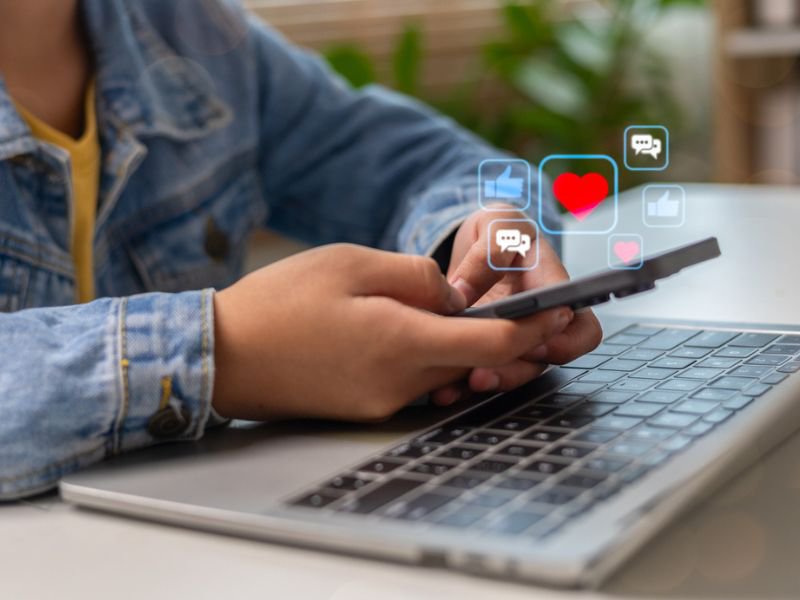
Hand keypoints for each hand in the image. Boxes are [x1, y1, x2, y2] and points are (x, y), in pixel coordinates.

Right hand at [212, 244, 573, 421]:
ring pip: (441, 368)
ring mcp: (383, 404)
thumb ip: (416, 277)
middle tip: (483, 294)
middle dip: (488, 331)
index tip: (561, 311)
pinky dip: (416, 354)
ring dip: (446, 340)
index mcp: (403, 342)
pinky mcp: (366, 410)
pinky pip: (411, 380)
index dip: (535, 329)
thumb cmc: (280, 303)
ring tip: (408, 303)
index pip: (495, 345)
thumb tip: (453, 296)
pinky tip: (382, 326)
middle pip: (471, 359)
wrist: (223, 357)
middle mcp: (401, 384)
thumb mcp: (351, 263)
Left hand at [432, 205, 602, 404]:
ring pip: (511, 373)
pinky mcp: (485, 350)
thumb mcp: (499, 224)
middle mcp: (538, 323)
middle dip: (514, 371)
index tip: (536, 343)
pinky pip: (481, 373)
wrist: (473, 247)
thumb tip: (462, 291)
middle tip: (483, 372)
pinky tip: (442, 389)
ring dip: (486, 381)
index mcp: (554, 291)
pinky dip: (461, 385)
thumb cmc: (500, 234)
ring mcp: (513, 340)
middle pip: (543, 362)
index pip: (580, 327)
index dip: (564, 343)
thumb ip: (489, 250)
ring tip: (458, 386)